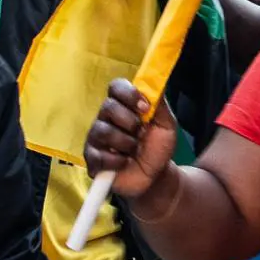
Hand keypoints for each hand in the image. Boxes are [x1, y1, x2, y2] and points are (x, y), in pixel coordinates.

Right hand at [84, 76, 177, 203]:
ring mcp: (96, 138)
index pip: (116, 87)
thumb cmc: (157, 148)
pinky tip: (124, 163)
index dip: (128, 94)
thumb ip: (160, 105)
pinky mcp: (92, 159)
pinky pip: (98, 155)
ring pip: (103, 131)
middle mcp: (106, 118)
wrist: (155, 177)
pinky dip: (117, 161)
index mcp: (123, 106)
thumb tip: (156, 82)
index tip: (144, 107)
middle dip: (129, 122)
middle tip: (141, 134)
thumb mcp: (166, 125)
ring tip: (134, 151)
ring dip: (126, 143)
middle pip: (107, 107)